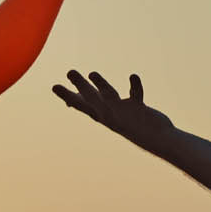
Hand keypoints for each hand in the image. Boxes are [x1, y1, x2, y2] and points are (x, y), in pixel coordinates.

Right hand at [52, 70, 173, 150]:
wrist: (155, 140)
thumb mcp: (107, 114)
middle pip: (93, 99)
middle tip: (70, 71)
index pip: (82, 105)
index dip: (68, 96)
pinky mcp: (139, 110)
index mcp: (102, 115)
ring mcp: (123, 113)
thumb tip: (71, 103)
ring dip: (101, 85)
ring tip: (92, 73)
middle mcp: (110, 115)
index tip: (55, 86)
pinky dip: (135, 86)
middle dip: (81, 86)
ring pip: (110, 97)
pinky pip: (136, 96)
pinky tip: (133, 76)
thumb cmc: (128, 124)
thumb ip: (91, 105)